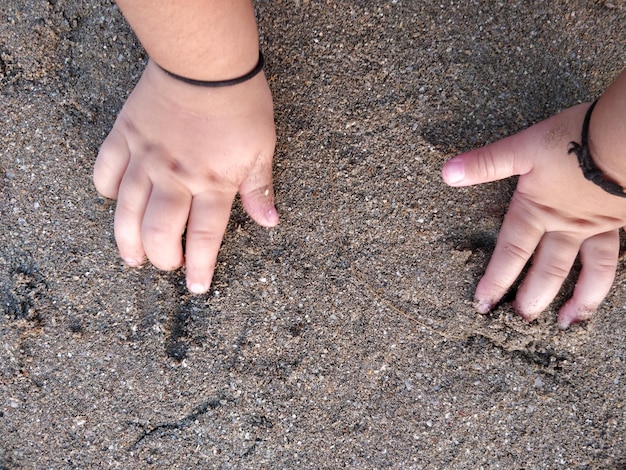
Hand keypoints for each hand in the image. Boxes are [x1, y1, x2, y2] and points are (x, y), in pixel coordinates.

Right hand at [94, 59, 277, 293]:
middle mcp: (175, 177)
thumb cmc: (241, 105)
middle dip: (161, 257)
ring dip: (127, 239)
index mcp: (213, 182)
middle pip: (159, 231)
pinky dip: (107, 190)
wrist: (205, 64)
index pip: (203, 238)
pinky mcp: (125, 136)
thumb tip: (270, 222)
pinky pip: (106, 171)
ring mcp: (146, 157)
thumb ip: (259, 189)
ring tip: (131, 257)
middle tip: (166, 264)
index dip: (199, 267)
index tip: (197, 287)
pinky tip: (115, 200)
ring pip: (127, 210)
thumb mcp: (261, 149)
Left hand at [442, 103, 625, 328]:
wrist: (625, 135)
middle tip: (520, 323)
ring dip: (578, 301)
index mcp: (538, 211)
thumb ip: (486, 163)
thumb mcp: (522, 147)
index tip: (483, 306)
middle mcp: (567, 226)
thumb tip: (447, 173)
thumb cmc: (574, 139)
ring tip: (568, 323)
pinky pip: (615, 257)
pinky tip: (604, 288)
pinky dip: (608, 278)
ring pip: (590, 273)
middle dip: (532, 300)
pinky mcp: (622, 220)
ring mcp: (599, 226)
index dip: (495, 281)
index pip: (510, 255)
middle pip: (547, 272)